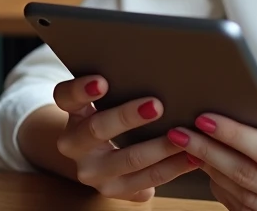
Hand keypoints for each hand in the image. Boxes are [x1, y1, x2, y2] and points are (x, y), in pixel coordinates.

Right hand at [52, 75, 200, 201]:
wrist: (96, 157)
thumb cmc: (109, 115)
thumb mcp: (104, 102)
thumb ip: (119, 86)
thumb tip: (157, 67)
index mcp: (72, 113)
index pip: (66, 96)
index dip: (81, 89)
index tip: (102, 81)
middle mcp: (73, 144)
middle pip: (96, 129)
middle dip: (128, 117)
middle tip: (156, 105)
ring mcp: (91, 171)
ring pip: (126, 160)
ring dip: (158, 147)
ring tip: (182, 135)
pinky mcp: (111, 189)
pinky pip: (144, 181)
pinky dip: (171, 168)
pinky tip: (191, 158)